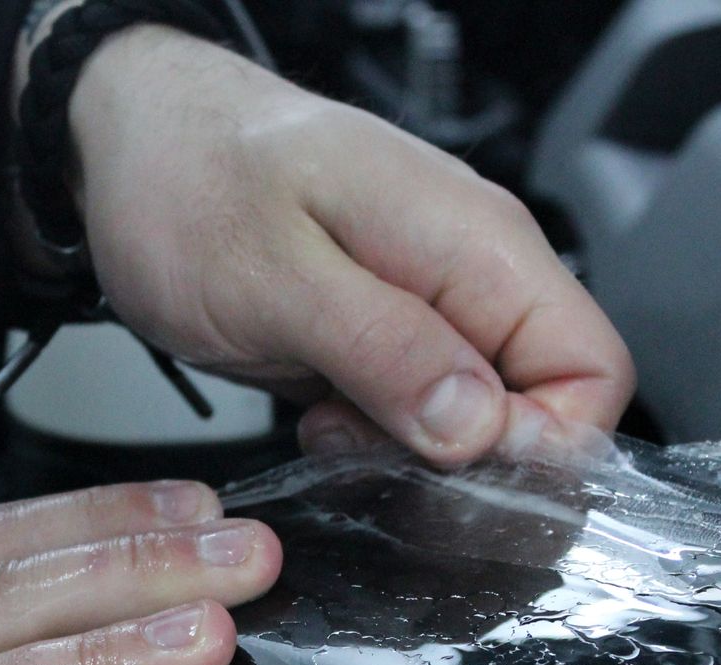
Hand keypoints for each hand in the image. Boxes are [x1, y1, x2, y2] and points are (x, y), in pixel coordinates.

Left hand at [61, 26, 633, 466]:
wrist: (128, 144)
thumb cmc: (187, 180)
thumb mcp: (274, 275)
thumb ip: (385, 347)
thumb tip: (478, 425)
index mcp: (476, 243)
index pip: (592, 373)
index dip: (542, 445)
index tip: (449, 464)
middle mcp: (474, 274)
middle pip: (547, 410)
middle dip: (472, 463)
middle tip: (367, 446)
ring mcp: (435, 307)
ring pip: (485, 424)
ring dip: (418, 457)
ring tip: (332, 427)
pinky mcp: (393, 338)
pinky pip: (428, 415)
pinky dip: (385, 442)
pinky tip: (326, 422)